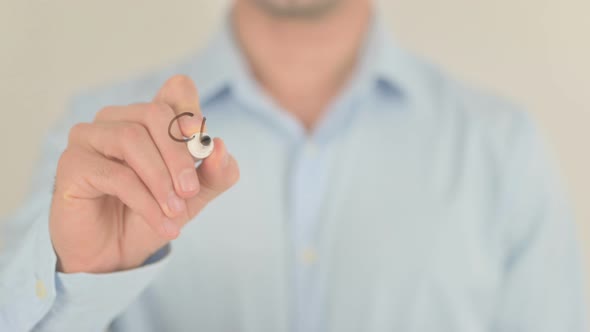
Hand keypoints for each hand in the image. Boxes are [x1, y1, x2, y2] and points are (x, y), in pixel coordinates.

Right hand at [49, 75, 239, 272]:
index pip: (175, 90)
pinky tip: (163, 224)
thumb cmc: (152, 214)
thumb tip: (220, 147)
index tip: (203, 141)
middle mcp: (117, 119)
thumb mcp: (194, 196)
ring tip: (176, 212)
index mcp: (150, 119)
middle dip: (179, 155)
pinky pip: (115, 174)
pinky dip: (146, 202)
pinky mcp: (72, 164)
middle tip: (191, 192)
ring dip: (161, 180)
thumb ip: (216, 173)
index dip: (191, 109)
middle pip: (154, 113)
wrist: (115, 254)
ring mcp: (89, 137)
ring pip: (131, 139)